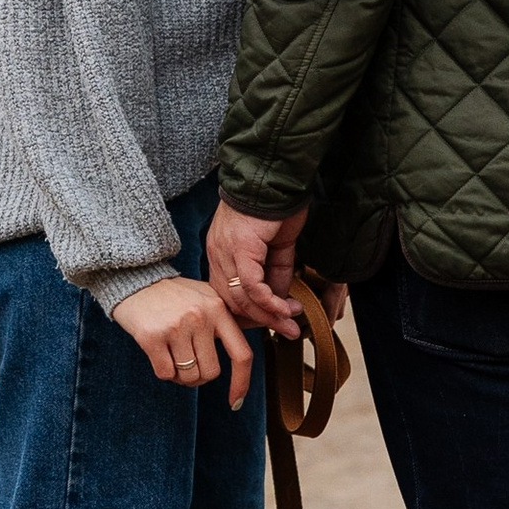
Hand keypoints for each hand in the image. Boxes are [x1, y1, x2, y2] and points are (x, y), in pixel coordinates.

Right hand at [111, 274, 255, 406]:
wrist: (135, 279)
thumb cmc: (172, 294)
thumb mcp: (205, 297)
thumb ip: (224, 322)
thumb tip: (243, 360)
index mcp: (218, 308)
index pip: (241, 354)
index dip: (241, 383)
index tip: (235, 403)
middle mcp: (200, 317)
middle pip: (210, 372)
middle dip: (198, 376)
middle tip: (186, 363)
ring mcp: (176, 326)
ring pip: (188, 376)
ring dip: (179, 375)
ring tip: (171, 355)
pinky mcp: (152, 336)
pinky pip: (165, 373)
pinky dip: (163, 371)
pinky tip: (158, 354)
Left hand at [208, 198, 308, 337]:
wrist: (276, 178)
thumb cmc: (277, 207)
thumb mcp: (276, 248)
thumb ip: (276, 274)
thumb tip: (281, 301)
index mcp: (221, 252)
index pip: (227, 295)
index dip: (249, 314)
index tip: (270, 324)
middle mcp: (217, 254)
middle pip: (232, 301)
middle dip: (261, 320)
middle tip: (286, 330)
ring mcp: (226, 252)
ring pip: (242, 297)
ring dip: (269, 315)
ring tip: (291, 323)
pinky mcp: (240, 249)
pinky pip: (252, 286)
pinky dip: (270, 302)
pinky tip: (286, 308)